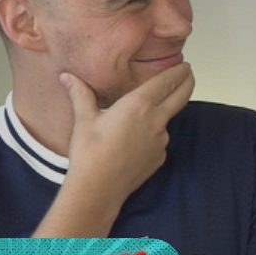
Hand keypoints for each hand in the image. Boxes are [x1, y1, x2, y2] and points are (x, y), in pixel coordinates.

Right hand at [61, 63, 194, 206]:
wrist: (98, 189)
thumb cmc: (90, 153)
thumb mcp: (83, 119)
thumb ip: (81, 94)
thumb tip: (67, 77)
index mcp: (138, 106)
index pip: (166, 82)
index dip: (178, 72)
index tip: (185, 65)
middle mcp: (155, 121)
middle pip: (180, 97)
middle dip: (187, 83)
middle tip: (189, 74)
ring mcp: (161, 140)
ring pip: (168, 119)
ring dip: (165, 110)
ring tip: (152, 107)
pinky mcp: (160, 157)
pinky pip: (160, 139)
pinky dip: (154, 133)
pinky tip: (138, 136)